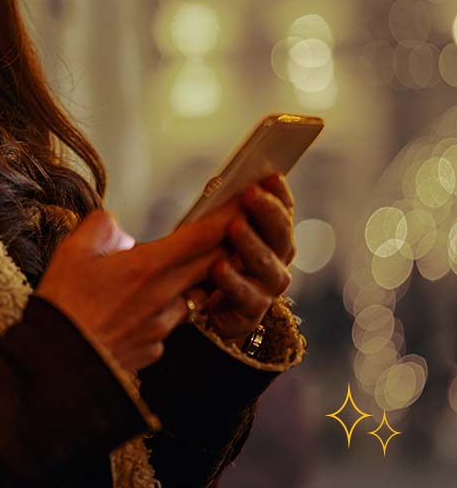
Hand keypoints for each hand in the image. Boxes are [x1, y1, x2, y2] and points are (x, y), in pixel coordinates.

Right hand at [35, 199, 241, 372]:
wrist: (55, 367)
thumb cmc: (62, 307)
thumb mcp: (71, 252)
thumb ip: (100, 227)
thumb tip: (117, 229)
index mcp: (148, 267)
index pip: (202, 236)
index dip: (229, 214)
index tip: (249, 197)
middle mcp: (165, 296)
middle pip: (213, 264)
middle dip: (230, 243)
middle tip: (241, 224)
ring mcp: (163, 327)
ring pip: (195, 295)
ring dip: (200, 279)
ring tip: (190, 266)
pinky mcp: (155, 350)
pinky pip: (171, 323)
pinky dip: (169, 310)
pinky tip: (147, 308)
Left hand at [191, 173, 295, 346]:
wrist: (204, 309)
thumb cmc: (210, 259)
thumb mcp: (215, 231)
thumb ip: (223, 212)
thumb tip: (218, 183)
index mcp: (272, 236)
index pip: (283, 211)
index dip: (279, 194)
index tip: (271, 175)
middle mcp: (276, 260)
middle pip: (279, 234)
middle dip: (266, 212)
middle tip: (250, 193)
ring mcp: (266, 287)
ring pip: (265, 264)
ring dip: (250, 243)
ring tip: (234, 226)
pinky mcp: (250, 313)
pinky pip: (244, 295)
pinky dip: (232, 280)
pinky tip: (219, 266)